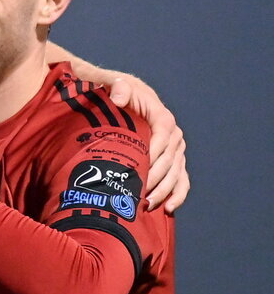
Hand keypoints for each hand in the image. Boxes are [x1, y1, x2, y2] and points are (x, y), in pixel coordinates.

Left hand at [105, 75, 188, 212]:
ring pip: (176, 173)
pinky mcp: (172, 161)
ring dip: (165, 191)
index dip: (154, 154)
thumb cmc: (114, 93)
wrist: (119, 100)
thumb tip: (119, 96)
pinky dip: (177, 195)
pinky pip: (181, 180)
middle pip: (170, 160)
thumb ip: (117, 86)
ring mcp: (175, 150)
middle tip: (138, 194)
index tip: (141, 170)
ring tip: (148, 205)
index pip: (163, 136)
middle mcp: (173, 134)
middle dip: (156, 179)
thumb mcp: (112, 84)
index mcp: (161, 116)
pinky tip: (168, 209)